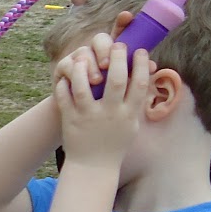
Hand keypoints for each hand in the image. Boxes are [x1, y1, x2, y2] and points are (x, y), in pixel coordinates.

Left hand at [52, 37, 148, 166]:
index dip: (141, 65)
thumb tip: (146, 75)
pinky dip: (64, 85)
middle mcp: (110, 113)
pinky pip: (65, 98)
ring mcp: (89, 116)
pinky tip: (65, 76)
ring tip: (84, 56)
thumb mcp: (132, 124)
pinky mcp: (71, 120)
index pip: (139, 84)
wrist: (93, 167)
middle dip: (118, 58)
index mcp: (128, 114)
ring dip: (84, 68)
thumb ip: (137, 102)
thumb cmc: (115, 143)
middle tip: (118, 44)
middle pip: (116, 79)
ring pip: (85, 86)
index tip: (140, 50)